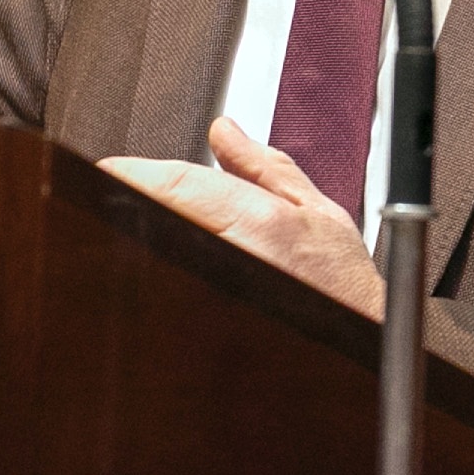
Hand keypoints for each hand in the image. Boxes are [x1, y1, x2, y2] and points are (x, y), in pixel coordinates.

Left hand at [101, 118, 384, 318]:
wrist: (365, 341)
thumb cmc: (343, 286)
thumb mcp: (315, 210)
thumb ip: (262, 167)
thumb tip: (223, 133)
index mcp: (257, 224)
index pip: (172, 186)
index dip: (130, 174)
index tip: (108, 169)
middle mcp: (232, 259)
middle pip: (153, 222)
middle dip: (130, 206)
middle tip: (115, 197)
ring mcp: (219, 293)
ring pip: (155, 259)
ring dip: (140, 240)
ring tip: (135, 229)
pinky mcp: (208, 330)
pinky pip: (170, 291)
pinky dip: (160, 272)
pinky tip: (162, 265)